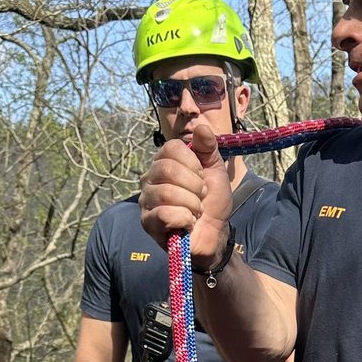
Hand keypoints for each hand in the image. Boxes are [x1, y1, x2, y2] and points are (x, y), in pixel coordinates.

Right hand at [138, 122, 231, 258]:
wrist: (214, 234)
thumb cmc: (212, 203)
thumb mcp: (215, 172)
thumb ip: (208, 149)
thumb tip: (202, 127)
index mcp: (164, 163)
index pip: (171, 148)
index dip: (193, 163)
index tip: (202, 177)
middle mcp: (150, 179)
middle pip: (167, 169)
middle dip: (194, 185)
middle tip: (201, 197)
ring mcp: (146, 201)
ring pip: (166, 193)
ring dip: (191, 204)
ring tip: (196, 212)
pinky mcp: (147, 222)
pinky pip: (164, 214)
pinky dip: (184, 219)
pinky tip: (188, 223)